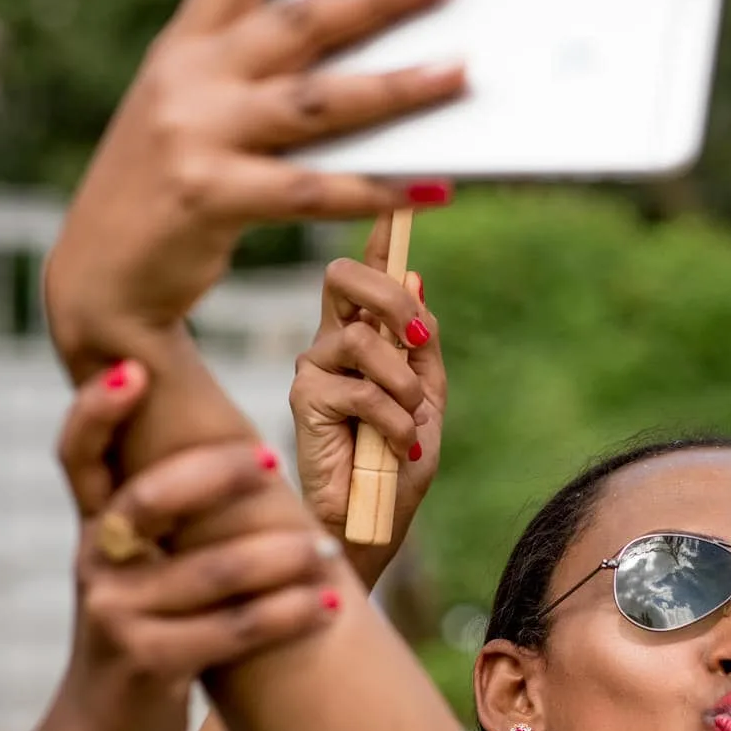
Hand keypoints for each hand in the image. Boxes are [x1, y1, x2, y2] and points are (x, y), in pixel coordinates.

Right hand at [39, 361, 343, 730]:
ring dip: (283, 558)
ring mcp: (117, 617)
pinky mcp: (148, 665)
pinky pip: (233, 630)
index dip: (96, 412)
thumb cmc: (146, 640)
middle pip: (151, 500)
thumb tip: (248, 457)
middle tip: (272, 459)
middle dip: (216, 473)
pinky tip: (330, 607)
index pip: (78, 457)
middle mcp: (97, 565)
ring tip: (332, 553)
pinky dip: (289, 615)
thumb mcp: (142, 576)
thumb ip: (171, 525)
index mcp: (95, 532)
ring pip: (212, 571)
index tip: (133, 369)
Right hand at [43, 0, 465, 360]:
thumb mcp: (191, 119)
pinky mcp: (209, 195)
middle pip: (300, 21)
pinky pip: (313, 188)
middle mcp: (187, 79)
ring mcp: (195, 134)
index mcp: (181, 50)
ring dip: (398, 86)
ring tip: (459, 73)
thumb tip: (363, 68)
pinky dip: (378, 188)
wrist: (95, 280)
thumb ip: (255, 85)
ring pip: (319, 100)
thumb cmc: (166, 196)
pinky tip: (430, 189)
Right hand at [290, 216, 444, 582]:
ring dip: (403, 384)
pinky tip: (393, 445)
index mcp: (364, 338)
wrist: (375, 525)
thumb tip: (415, 277)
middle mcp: (331, 343)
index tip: (397, 205)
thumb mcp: (427, 397)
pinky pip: (360, 387)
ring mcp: (313, 367)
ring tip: (409, 425)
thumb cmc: (397, 466)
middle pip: (346, 277)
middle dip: (392, 296)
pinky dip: (391, 418)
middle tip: (418, 337)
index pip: (366, 277)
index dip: (380, 239)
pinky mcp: (303, 399)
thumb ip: (422, 343)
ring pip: (363, 338)